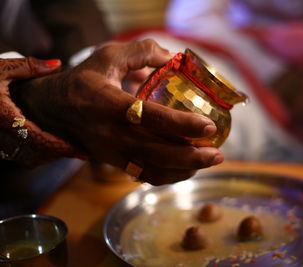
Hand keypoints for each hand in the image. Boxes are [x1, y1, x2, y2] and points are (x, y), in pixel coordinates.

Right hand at [13, 39, 223, 184]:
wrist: (53, 109)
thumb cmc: (84, 81)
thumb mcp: (107, 56)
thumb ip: (140, 52)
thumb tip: (171, 57)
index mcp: (111, 105)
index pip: (151, 118)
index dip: (181, 125)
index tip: (208, 126)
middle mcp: (112, 134)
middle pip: (156, 152)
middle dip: (190, 157)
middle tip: (217, 154)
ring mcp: (112, 153)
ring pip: (151, 169)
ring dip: (183, 170)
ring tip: (209, 161)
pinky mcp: (114, 162)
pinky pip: (143, 175)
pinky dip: (168, 176)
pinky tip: (187, 168)